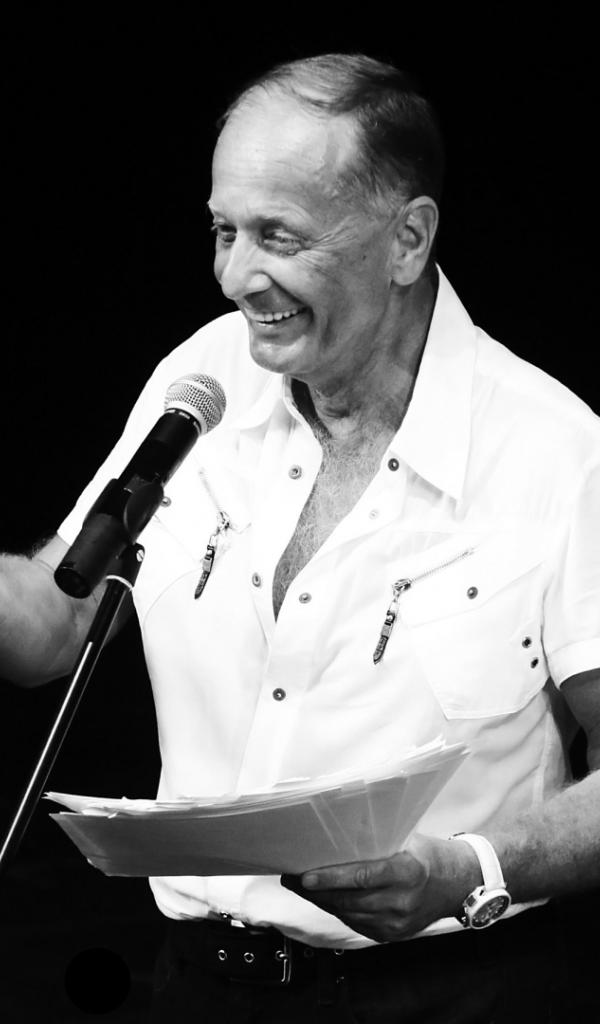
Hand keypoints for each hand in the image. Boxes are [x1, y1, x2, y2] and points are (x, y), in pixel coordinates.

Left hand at [281, 833, 479, 941]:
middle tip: (291, 876)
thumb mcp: (406, 839)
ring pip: (348, 914)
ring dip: (322, 901)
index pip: (361, 877)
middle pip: (348, 899)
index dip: (330, 877)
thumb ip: (376, 841)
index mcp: (407, 872)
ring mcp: (396, 923)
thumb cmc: (428, 855)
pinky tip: (325, 898)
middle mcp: (401, 902)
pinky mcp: (391, 935)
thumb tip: (337, 833)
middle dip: (316, 890)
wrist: (457, 885)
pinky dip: (338, 910)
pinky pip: (356, 923)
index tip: (305, 876)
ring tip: (302, 886)